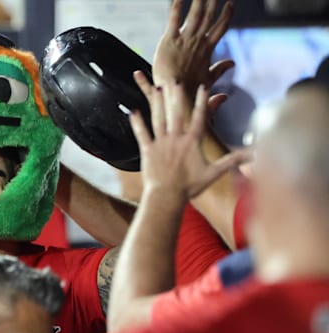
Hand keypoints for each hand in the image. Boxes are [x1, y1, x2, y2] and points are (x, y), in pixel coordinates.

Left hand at [129, 80, 249, 200]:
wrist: (167, 196)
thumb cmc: (190, 186)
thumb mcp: (214, 172)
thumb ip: (233, 160)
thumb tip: (255, 156)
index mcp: (192, 141)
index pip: (200, 117)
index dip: (202, 101)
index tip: (202, 87)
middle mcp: (176, 138)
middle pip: (177, 113)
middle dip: (177, 96)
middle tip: (175, 80)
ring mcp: (160, 143)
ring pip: (159, 119)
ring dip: (158, 103)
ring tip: (157, 88)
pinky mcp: (148, 150)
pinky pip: (141, 133)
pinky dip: (137, 123)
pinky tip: (133, 112)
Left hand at [152, 0, 233, 93]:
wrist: (176, 93)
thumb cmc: (191, 89)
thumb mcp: (208, 79)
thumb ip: (219, 69)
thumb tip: (232, 63)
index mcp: (207, 49)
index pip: (220, 28)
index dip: (226, 15)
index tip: (230, 3)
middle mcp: (198, 41)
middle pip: (208, 16)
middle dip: (213, 2)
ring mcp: (184, 39)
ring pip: (195, 14)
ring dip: (199, 0)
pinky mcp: (169, 40)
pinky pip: (174, 19)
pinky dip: (177, 6)